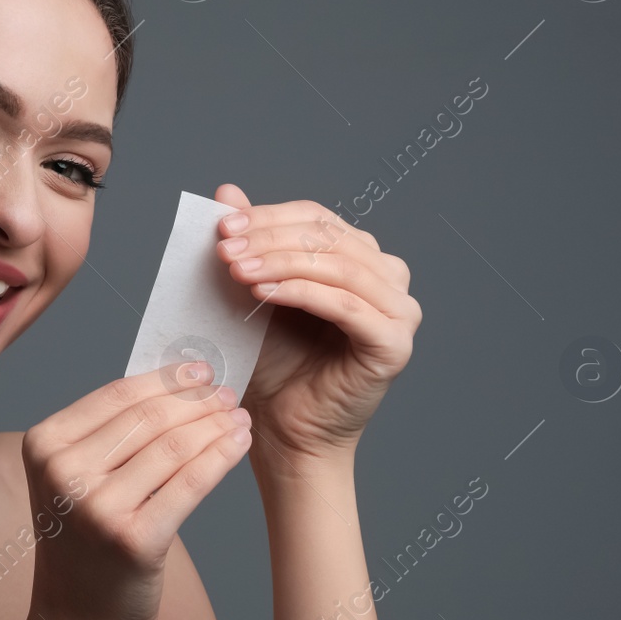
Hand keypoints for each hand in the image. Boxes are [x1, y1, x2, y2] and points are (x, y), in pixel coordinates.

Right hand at [18, 361, 252, 619]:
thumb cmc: (84, 544)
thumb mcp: (73, 478)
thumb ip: (107, 432)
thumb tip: (174, 382)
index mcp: (43, 445)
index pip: (116, 394)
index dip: (165, 378)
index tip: (199, 371)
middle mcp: (63, 473)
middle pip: (148, 417)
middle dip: (196, 400)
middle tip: (226, 393)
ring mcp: (97, 508)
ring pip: (174, 446)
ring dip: (215, 425)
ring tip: (237, 417)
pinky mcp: (134, 540)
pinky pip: (191, 483)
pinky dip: (221, 457)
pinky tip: (239, 443)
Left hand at [212, 184, 420, 464]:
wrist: (283, 429)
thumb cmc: (272, 362)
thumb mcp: (253, 289)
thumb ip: (247, 241)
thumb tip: (226, 190)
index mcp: (361, 257)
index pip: (316, 217)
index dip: (268, 216)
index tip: (221, 225)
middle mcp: (389, 278)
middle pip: (328, 237)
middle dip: (269, 238)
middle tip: (224, 248)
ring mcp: (399, 311)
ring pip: (338, 266)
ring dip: (282, 262)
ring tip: (238, 269)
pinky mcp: (395, 344)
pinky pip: (347, 305)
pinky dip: (302, 292)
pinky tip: (263, 292)